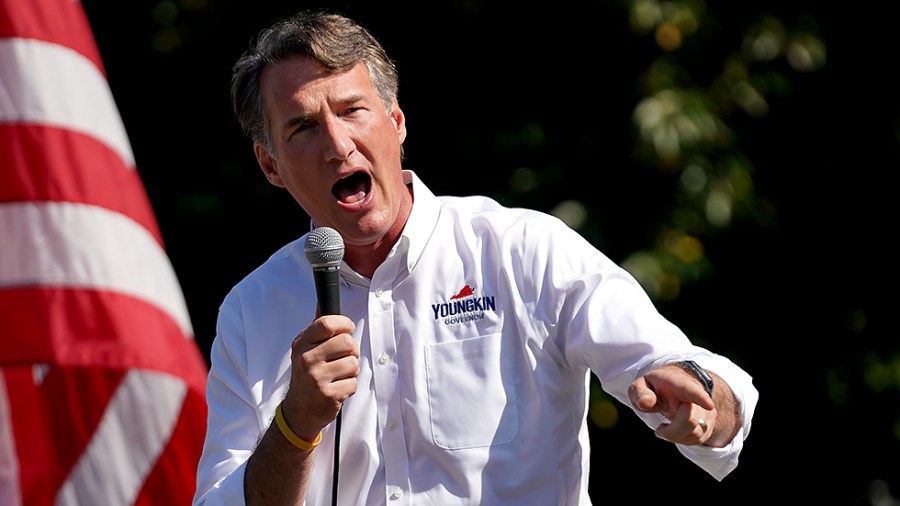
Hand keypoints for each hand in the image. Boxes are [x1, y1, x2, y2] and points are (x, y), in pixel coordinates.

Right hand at [282, 314, 358, 440]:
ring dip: (351, 371)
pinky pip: (353, 383)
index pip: (328, 323)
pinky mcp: (328, 395)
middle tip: (343, 359)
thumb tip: (322, 303)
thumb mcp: (305, 349)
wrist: (298, 411)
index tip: (347, 329)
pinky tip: (337, 389)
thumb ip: (317, 328)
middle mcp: (307, 359)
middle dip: (351, 351)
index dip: (344, 324)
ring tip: (338, 376)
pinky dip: (349, 387)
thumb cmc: (307, 376)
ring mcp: (317, 378)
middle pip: (347, 342)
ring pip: (353, 363)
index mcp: (302, 344)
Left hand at [628, 364, 715, 445]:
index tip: (709, 405)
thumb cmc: (654, 388)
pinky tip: (674, 431)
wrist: (671, 389)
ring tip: (665, 427)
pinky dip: (682, 439)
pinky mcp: (708, 424)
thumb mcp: (640, 386)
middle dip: (671, 430)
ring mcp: (706, 410)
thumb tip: (646, 402)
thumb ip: (639, 392)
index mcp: (678, 382)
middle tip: (659, 428)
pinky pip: (697, 440)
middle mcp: (697, 395)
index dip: (701, 397)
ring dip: (675, 436)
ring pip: (695, 434)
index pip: (691, 389)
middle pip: (690, 420)